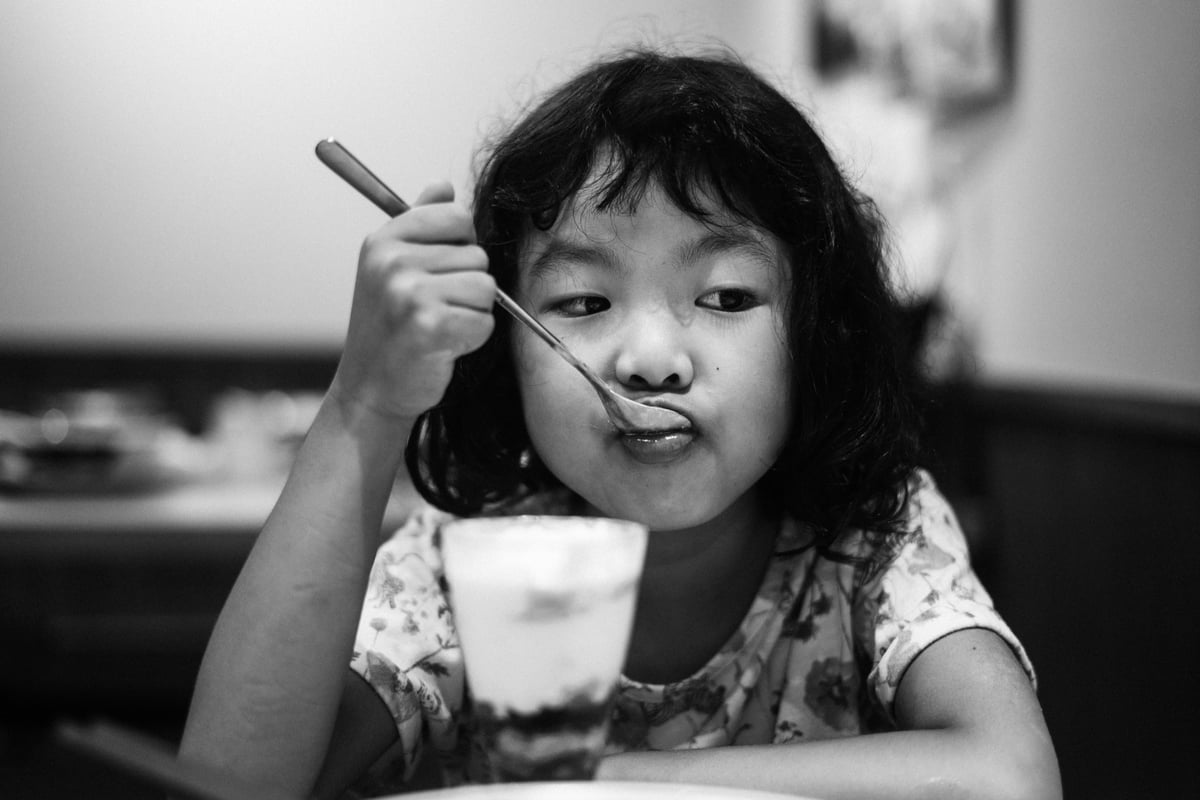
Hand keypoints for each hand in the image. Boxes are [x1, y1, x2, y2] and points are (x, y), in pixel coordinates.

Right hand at [330, 182, 494, 422]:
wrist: (370, 390)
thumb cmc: (388, 330)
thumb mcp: (392, 266)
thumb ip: (420, 223)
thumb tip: (443, 185)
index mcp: (384, 240)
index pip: (456, 216)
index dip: (461, 245)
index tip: (439, 270)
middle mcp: (392, 261)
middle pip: (477, 255)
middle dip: (466, 287)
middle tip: (432, 310)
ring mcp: (409, 292)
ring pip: (485, 288)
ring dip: (471, 314)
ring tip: (437, 327)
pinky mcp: (430, 325)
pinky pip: (484, 321)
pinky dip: (471, 339)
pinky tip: (442, 346)